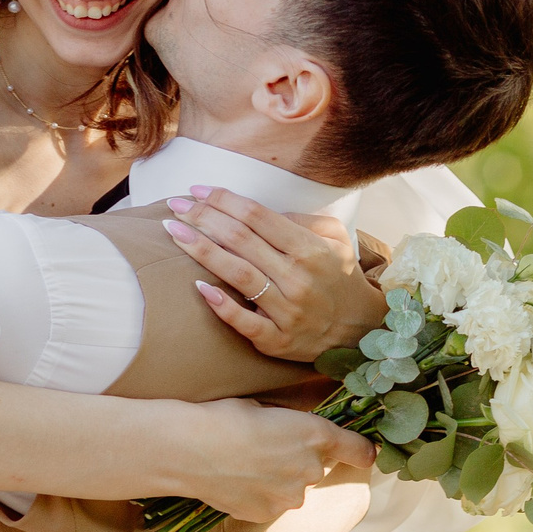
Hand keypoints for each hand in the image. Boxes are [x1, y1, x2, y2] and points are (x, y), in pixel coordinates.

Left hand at [160, 186, 387, 363]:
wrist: (358, 328)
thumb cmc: (337, 275)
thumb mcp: (334, 238)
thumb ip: (301, 219)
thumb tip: (257, 212)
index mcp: (310, 249)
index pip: (257, 216)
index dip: (224, 200)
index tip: (197, 191)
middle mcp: (298, 278)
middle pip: (241, 240)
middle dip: (204, 218)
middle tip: (175, 206)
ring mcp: (288, 312)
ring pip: (238, 275)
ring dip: (201, 251)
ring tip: (174, 232)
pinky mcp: (278, 340)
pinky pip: (245, 322)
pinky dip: (222, 305)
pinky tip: (198, 287)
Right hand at [170, 399, 375, 524]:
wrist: (189, 450)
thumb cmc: (224, 418)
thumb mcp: (266, 409)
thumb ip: (291, 426)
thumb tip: (295, 434)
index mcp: (315, 434)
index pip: (358, 450)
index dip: (362, 451)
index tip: (364, 453)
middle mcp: (310, 468)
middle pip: (318, 467)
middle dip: (300, 460)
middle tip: (267, 448)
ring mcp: (290, 497)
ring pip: (294, 488)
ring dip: (279, 480)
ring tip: (245, 466)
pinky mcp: (268, 514)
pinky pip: (271, 504)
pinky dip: (259, 495)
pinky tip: (236, 481)